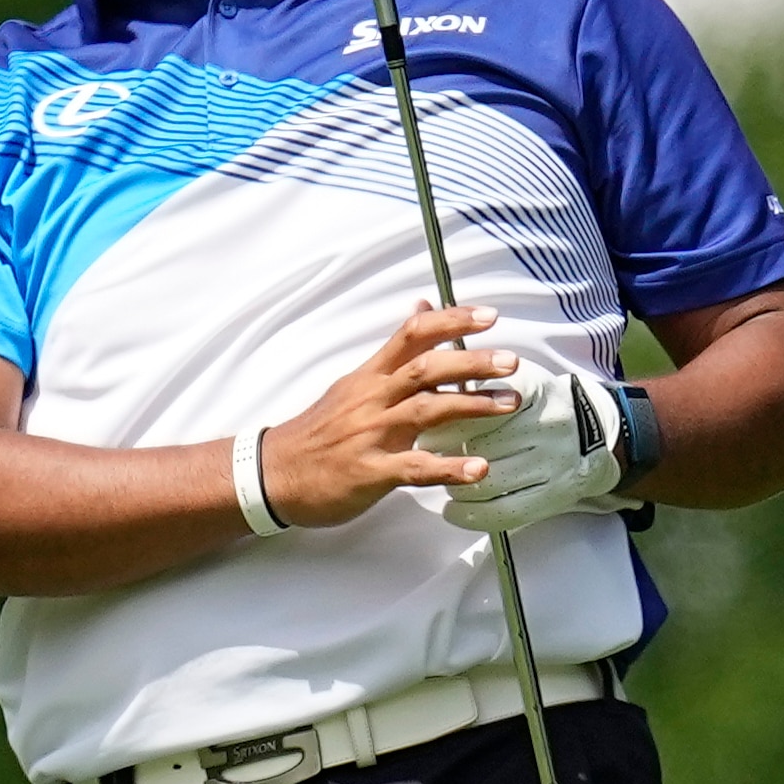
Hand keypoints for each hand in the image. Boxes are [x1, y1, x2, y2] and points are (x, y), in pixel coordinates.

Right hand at [259, 303, 523, 528]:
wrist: (272, 474)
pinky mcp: (370, 472)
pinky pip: (415, 468)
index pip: (412, 335)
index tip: (489, 316)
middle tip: (511, 361)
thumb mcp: (352, 385)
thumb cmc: (318, 432)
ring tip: (509, 403)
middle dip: (471, 361)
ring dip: (472, 404)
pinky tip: (479, 468)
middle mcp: (373, 399)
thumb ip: (392, 354)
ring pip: (426, 410)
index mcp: (370, 377)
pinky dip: (449, 467)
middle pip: (426, 368)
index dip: (451, 320)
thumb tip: (420, 309)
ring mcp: (372, 435)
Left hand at [436, 365, 626, 533]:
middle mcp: (548, 425)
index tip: (424, 430)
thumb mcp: (515, 376)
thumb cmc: (539, 404)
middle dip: (443, 455)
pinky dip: (472, 515)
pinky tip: (453, 510)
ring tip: (439, 479)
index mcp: (534, 389)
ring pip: (490, 481)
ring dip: (455, 484)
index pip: (481, 406)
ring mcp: (553, 462)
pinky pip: (506, 511)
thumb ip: (474, 378)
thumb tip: (427, 388)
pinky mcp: (554, 494)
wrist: (593, 433)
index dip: (446, 422)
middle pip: (482, 446)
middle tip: (422, 457)